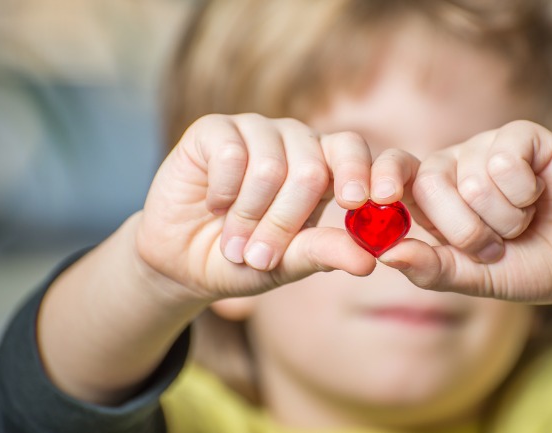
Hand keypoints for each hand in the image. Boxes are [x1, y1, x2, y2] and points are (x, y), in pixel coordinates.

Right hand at [136, 114, 389, 300]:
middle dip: (284, 224)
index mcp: (325, 167)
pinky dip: (223, 194)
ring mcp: (256, 130)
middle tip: (260, 257)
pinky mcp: (215, 128)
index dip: (359, 173)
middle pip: (311, 169)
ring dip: (248, 217)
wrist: (183, 261)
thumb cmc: (246, 260)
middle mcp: (295, 141)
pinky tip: (214, 205)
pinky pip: (231, 154)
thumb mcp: (287, 263)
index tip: (356, 203)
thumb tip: (368, 262)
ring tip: (235, 242)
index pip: (353, 151)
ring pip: (269, 167)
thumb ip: (324, 254)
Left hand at [381, 120, 551, 304]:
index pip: (392, 176)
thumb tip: (385, 254)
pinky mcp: (523, 137)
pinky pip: (507, 159)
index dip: (381, 182)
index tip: (376, 200)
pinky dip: (525, 192)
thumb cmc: (524, 266)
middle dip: (467, 231)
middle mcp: (453, 166)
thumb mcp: (473, 278)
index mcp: (431, 198)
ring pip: (474, 180)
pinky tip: (540, 194)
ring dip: (505, 218)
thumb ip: (432, 268)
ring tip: (523, 221)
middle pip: (431, 183)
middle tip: (493, 245)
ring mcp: (486, 147)